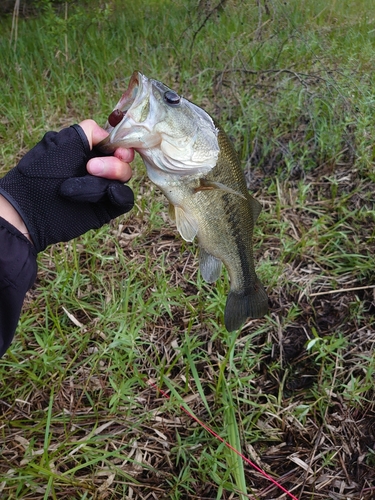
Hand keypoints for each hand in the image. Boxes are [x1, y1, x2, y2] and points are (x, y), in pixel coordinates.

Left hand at [0, 120, 134, 251]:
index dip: (121, 146)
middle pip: (124, 161)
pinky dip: (120, 195)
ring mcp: (102, 188)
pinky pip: (126, 200)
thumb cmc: (43, 172)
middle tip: (91, 168)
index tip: (118, 151)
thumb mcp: (64, 141)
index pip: (116, 144)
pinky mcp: (106, 208)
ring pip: (124, 179)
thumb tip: (109, 137)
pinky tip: (110, 193)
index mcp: (88, 150)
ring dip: (109, 179)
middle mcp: (98, 168)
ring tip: (85, 185)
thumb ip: (89, 131)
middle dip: (113, 164)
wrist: (33, 208)